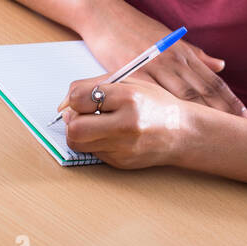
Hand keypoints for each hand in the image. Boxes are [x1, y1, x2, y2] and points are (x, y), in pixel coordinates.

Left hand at [60, 78, 195, 168]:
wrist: (182, 132)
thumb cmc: (155, 103)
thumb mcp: (129, 83)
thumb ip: (95, 86)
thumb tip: (64, 103)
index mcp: (129, 97)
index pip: (79, 98)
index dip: (73, 98)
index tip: (79, 99)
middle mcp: (126, 124)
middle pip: (74, 127)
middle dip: (71, 119)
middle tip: (80, 114)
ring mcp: (123, 147)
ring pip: (78, 143)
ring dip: (78, 132)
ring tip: (92, 123)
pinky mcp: (121, 162)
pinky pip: (92, 152)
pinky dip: (94, 142)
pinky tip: (108, 135)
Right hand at [74, 0, 246, 117]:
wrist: (104, 14)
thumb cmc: (136, 28)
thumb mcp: (169, 39)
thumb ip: (195, 54)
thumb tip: (222, 65)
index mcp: (184, 53)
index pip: (213, 80)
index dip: (231, 100)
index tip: (246, 117)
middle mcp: (174, 59)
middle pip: (203, 90)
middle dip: (224, 111)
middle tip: (242, 131)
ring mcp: (154, 65)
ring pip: (183, 94)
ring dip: (202, 114)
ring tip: (217, 133)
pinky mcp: (133, 71)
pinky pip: (154, 95)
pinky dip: (167, 111)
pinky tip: (175, 126)